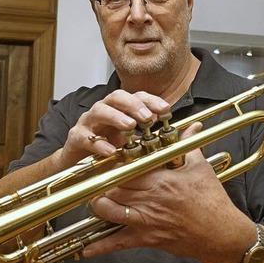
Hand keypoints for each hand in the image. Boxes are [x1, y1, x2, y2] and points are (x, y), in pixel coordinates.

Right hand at [56, 89, 170, 167]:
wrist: (80, 165)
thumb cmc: (108, 149)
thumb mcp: (134, 143)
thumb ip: (156, 137)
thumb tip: (187, 131)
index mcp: (119, 110)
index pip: (136, 97)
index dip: (151, 100)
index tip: (166, 109)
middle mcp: (103, 111)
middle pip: (116, 97)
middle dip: (133, 104)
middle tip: (147, 117)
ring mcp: (88, 123)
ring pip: (99, 111)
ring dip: (116, 117)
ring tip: (130, 126)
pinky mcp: (76, 138)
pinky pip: (85, 137)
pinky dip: (98, 143)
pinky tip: (110, 150)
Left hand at [84, 122, 253, 262]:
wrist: (221, 234)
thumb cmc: (212, 200)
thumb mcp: (200, 169)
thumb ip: (189, 146)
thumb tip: (192, 125)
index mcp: (160, 179)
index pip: (126, 168)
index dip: (112, 163)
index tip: (106, 158)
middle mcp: (148, 199)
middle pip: (112, 188)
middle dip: (100, 183)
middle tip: (95, 178)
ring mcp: (145, 221)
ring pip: (108, 211)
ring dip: (97, 206)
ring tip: (95, 199)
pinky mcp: (147, 239)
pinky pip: (118, 243)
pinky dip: (100, 247)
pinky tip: (86, 250)